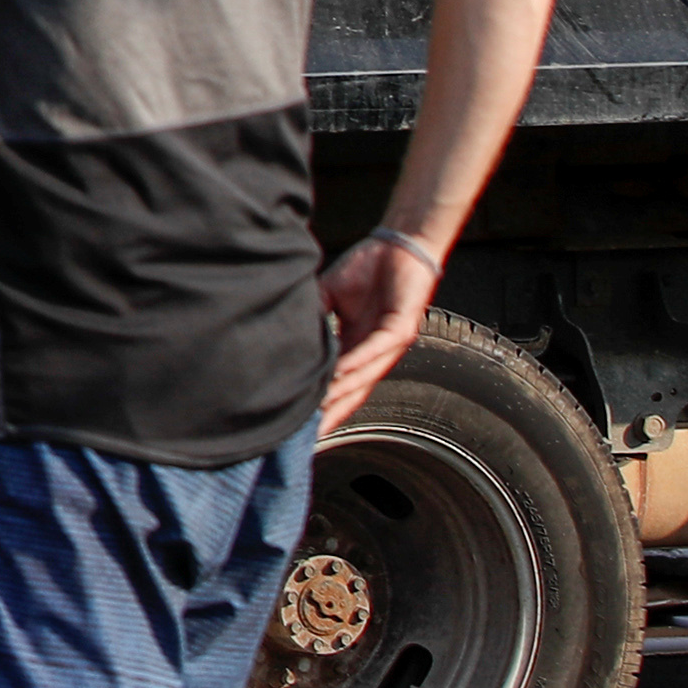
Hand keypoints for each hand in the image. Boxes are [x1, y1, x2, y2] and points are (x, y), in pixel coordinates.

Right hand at [316, 229, 441, 433]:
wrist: (399, 246)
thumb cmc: (368, 269)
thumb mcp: (328, 296)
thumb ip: (313, 317)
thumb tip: (286, 333)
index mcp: (356, 346)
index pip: (335, 383)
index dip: (318, 404)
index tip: (296, 425)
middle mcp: (373, 352)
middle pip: (351, 392)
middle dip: (331, 416)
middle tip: (311, 441)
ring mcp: (389, 343)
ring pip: (364, 377)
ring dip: (341, 395)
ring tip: (320, 413)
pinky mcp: (401, 327)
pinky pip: (375, 348)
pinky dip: (357, 362)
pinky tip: (340, 373)